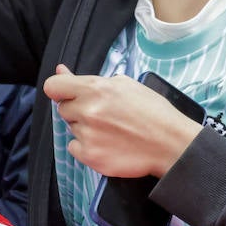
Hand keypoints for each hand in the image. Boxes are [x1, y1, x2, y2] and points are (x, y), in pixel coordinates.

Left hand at [43, 64, 202, 178]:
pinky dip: (86, 146)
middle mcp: (87, 111)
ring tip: (112, 130)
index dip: (59, 89)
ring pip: (72, 128)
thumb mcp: (126, 85)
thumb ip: (90, 79)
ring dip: (86, 128)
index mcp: (96, 89)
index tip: (66, 94)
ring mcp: (87, 134)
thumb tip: (61, 70)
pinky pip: (74, 147)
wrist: (172, 144)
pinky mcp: (89, 155)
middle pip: (64, 109)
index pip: (53, 86)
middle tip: (104, 114)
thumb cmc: (153, 113)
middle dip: (79, 110)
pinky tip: (107, 144)